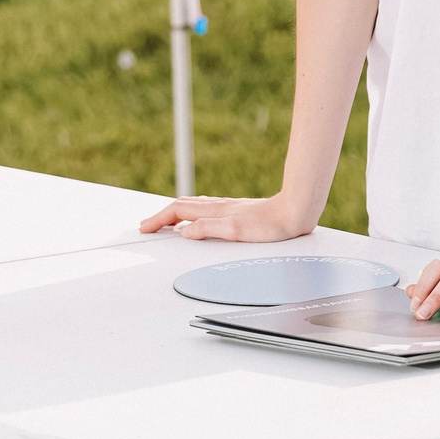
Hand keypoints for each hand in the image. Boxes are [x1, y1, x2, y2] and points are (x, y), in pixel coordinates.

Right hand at [138, 192, 314, 242]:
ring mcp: (227, 208)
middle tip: (148, 225)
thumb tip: (183, 232)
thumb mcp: (235, 231)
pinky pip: (205, 210)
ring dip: (175, 213)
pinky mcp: (237, 212)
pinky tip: (198, 219)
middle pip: (181, 206)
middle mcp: (218, 207)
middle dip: (162, 216)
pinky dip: (192, 214)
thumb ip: (208, 229)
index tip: (145, 228)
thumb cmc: (269, 224)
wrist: (294, 212)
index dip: (158, 219)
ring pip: (193, 207)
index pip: (177, 212)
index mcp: (214, 211)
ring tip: (166, 222)